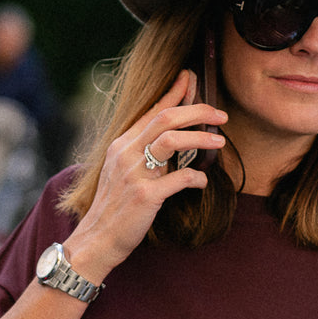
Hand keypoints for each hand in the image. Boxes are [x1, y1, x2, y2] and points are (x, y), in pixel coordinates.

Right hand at [65, 71, 226, 279]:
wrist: (97, 239)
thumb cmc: (114, 208)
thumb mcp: (122, 172)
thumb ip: (141, 153)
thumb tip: (171, 140)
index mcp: (122, 144)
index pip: (152, 111)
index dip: (174, 93)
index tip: (191, 78)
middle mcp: (126, 153)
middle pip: (165, 118)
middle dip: (196, 111)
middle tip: (220, 115)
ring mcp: (134, 174)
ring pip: (171, 140)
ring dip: (200, 137)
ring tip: (220, 140)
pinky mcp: (145, 196)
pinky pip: (179, 178)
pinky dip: (196, 177)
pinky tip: (202, 182)